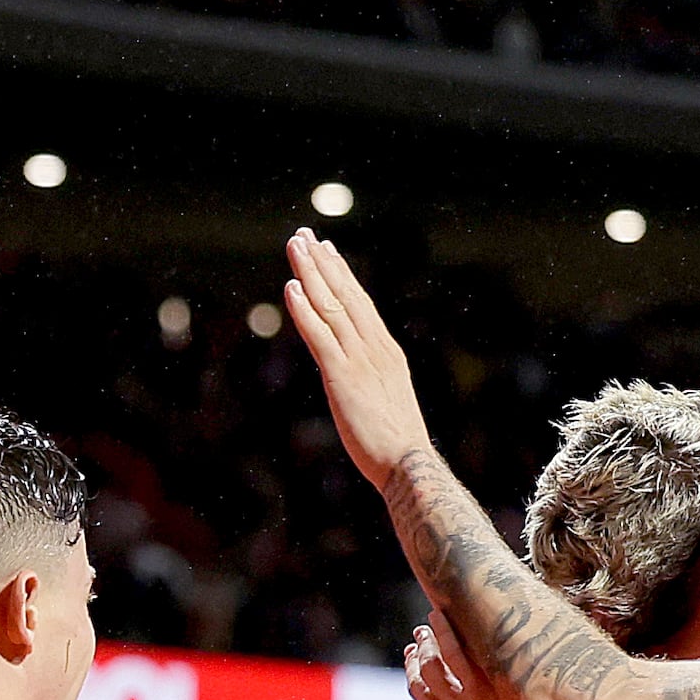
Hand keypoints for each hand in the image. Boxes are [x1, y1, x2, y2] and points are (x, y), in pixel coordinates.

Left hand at [282, 228, 432, 480]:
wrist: (407, 464)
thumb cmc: (397, 445)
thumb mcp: (385, 403)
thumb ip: (370, 384)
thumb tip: (357, 383)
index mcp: (386, 351)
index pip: (360, 304)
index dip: (341, 275)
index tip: (327, 251)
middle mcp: (375, 347)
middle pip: (345, 295)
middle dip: (322, 263)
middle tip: (304, 235)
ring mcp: (360, 359)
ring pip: (331, 306)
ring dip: (310, 274)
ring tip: (295, 246)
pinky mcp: (343, 376)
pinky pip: (320, 335)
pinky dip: (304, 310)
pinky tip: (292, 288)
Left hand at [404, 617, 547, 699]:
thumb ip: (495, 680)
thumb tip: (477, 656)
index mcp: (479, 689)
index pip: (451, 649)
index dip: (440, 630)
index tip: (433, 615)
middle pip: (427, 665)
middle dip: (421, 645)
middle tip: (418, 633)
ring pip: (416, 688)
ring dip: (412, 668)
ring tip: (411, 655)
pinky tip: (421, 697)